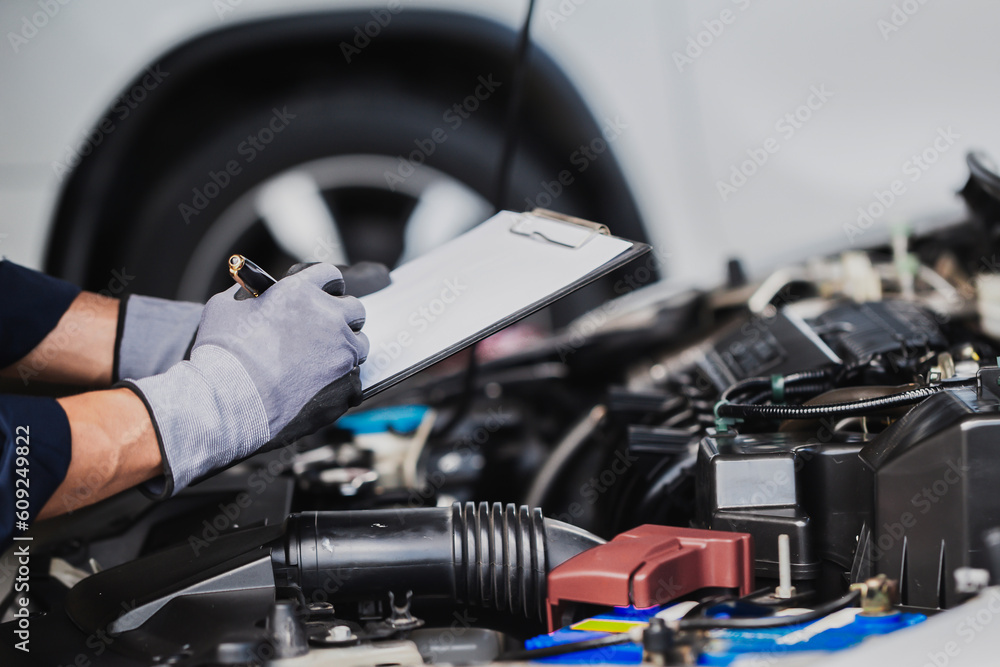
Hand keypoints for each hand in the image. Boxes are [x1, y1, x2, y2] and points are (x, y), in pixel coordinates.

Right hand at [122, 264, 368, 494]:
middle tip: (327, 331)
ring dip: (344, 350)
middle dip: (343, 317)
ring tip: (323, 363)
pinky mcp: (346, 383)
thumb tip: (252, 295)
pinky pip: (355, 379)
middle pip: (354, 309)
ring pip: (358, 344)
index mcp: (300, 292)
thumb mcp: (224, 308)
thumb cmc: (220, 355)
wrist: (226, 401)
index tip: (325, 294)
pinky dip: (341, 383)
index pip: (329, 275)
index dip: (327, 285)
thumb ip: (247, 296)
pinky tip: (322, 389)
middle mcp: (328, 316)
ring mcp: (341, 351)